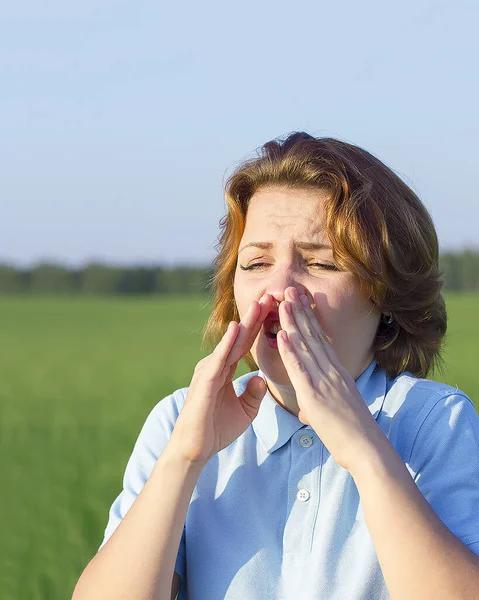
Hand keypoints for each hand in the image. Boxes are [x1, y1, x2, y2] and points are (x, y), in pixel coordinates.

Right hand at [169, 294, 273, 463]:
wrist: (195, 449)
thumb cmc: (216, 430)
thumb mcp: (245, 411)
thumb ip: (254, 394)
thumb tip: (262, 380)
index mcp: (226, 370)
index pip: (246, 343)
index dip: (260, 326)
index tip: (275, 309)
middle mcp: (216, 365)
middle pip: (240, 337)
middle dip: (255, 317)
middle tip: (270, 295)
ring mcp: (209, 371)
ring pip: (231, 343)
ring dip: (245, 323)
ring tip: (259, 304)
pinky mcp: (205, 381)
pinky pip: (219, 359)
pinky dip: (228, 343)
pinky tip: (236, 329)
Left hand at [276, 286, 383, 472]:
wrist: (367, 449)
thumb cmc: (352, 435)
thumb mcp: (334, 413)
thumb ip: (317, 407)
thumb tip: (307, 411)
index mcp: (337, 372)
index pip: (322, 339)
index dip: (310, 318)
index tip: (301, 301)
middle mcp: (332, 371)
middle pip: (313, 335)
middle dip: (300, 310)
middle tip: (290, 289)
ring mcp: (324, 381)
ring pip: (305, 346)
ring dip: (292, 322)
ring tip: (283, 301)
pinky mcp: (315, 395)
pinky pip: (300, 369)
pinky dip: (289, 350)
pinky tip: (281, 334)